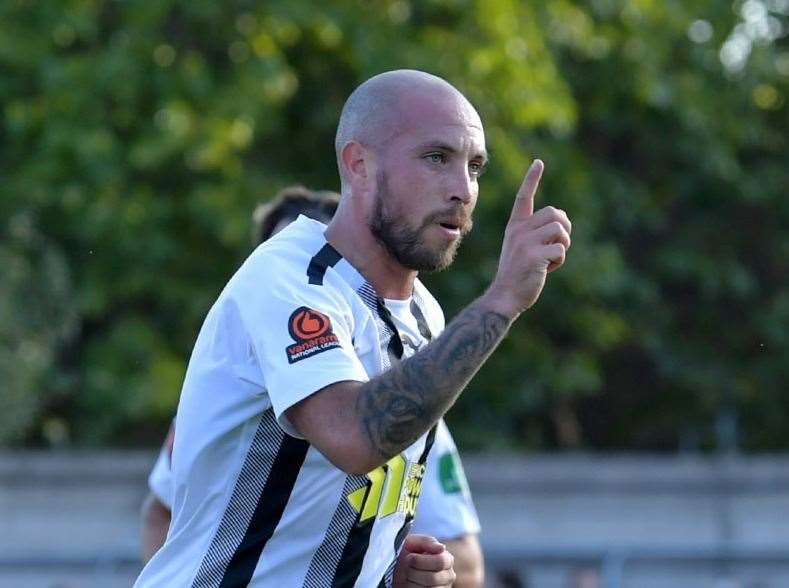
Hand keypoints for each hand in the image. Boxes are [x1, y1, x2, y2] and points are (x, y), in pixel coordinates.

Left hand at [392, 534, 455, 586]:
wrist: (395, 569)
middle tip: (406, 568)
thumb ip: (427, 542)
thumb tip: (442, 548)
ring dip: (410, 582)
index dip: (420, 560)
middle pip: (432, 578)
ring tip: (407, 576)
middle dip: (413, 572)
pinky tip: (408, 583)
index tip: (409, 557)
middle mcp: (448, 576)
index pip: (440, 562)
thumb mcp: (414, 543)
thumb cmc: (407, 554)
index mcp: (447, 559)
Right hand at [488, 159, 570, 315]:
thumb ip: (536, 233)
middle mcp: (518, 230)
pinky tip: (546, 269)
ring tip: (550, 258)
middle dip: (564, 228)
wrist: (505, 296)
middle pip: (555, 213)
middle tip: (558, 243)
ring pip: (560, 229)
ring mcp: (525, 242)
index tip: (538, 162)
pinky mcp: (534, 255)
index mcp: (514, 226)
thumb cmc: (517, 273)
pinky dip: (559, 261)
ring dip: (563, 245)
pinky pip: (560, 249)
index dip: (531, 179)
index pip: (523, 197)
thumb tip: (560, 223)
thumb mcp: (521, 247)